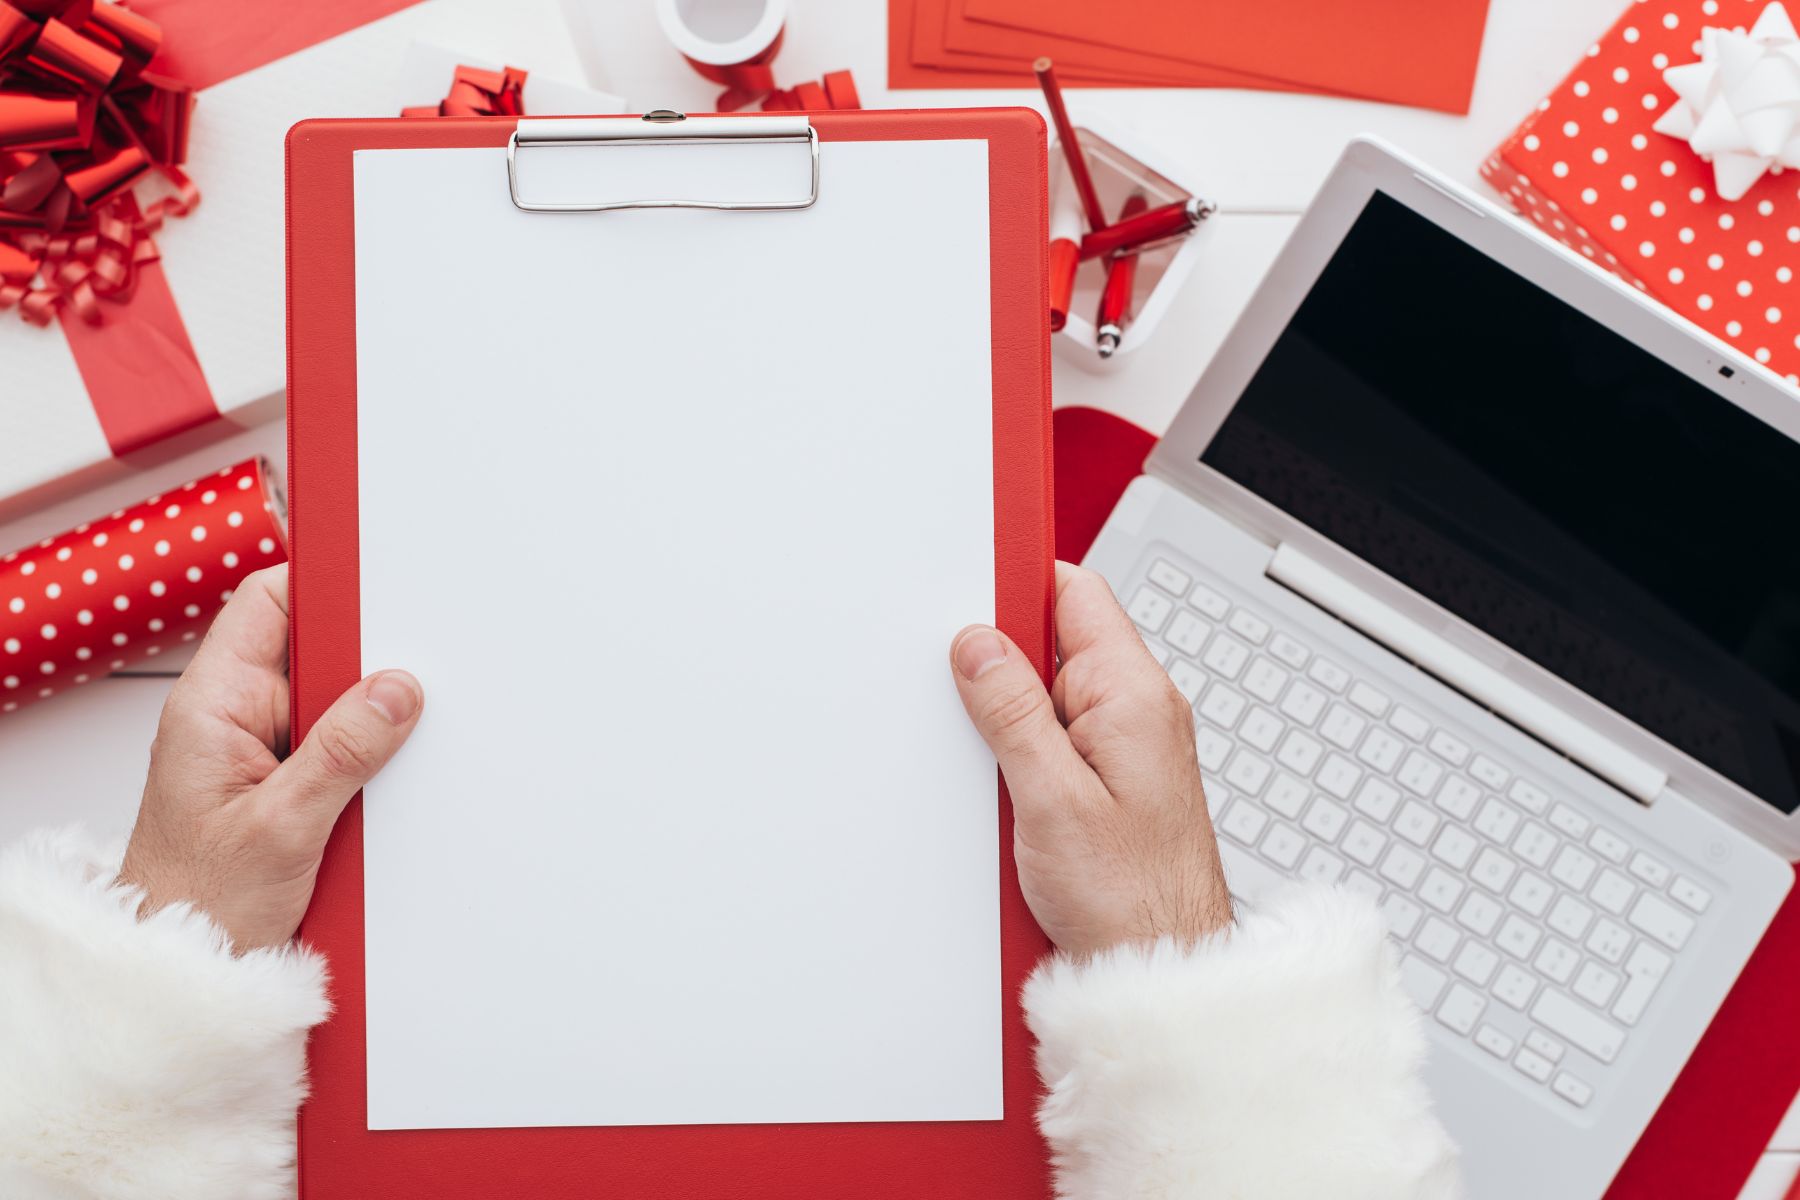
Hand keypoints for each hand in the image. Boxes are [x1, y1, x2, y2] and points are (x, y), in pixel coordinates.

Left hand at [118, 565, 421, 949]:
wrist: (184, 972)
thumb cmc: (198, 906)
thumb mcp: (282, 827)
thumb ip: (342, 752)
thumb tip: (396, 690)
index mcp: (212, 704)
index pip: (267, 603)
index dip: (325, 585)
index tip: (384, 588)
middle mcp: (232, 715)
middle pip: (312, 647)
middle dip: (364, 662)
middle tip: (406, 687)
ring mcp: (258, 747)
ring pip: (333, 698)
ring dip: (368, 720)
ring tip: (391, 750)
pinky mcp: (283, 779)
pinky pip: (337, 742)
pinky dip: (366, 755)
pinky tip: (381, 782)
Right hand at [950, 561, 1230, 955]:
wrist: (1161, 969)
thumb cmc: (1132, 900)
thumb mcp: (1051, 798)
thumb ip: (1012, 712)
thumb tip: (979, 646)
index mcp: (1133, 696)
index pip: (1075, 594)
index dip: (1019, 585)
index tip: (969, 597)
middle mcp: (1139, 711)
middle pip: (1056, 643)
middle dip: (1004, 666)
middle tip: (973, 708)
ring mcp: (1129, 746)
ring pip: (1050, 698)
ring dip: (1012, 722)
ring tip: (1002, 774)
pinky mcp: (1114, 782)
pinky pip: (1058, 743)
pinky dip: (1026, 759)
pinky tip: (1013, 798)